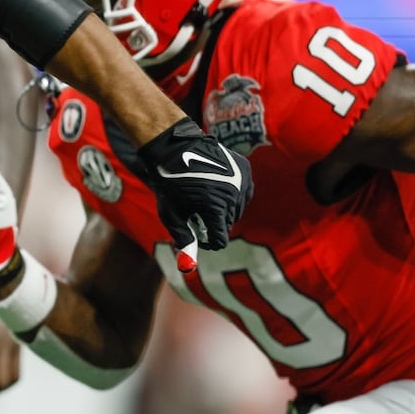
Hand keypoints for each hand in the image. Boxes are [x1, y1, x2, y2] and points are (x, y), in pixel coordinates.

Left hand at [137, 119, 253, 271]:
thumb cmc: (169, 183)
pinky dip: (233, 194)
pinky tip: (217, 188)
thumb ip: (183, 239)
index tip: (198, 236)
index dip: (208, 242)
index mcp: (216, 208)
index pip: (220, 239)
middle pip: (228, 223)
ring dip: (224, 210)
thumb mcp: (171, 214)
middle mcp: (233, 194)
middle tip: (196, 213)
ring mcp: (242, 180)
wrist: (174, 148)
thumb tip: (187, 265)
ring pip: (237, 209)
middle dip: (213, 223)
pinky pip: (244, 192)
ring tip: (204, 199)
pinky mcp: (244, 168)